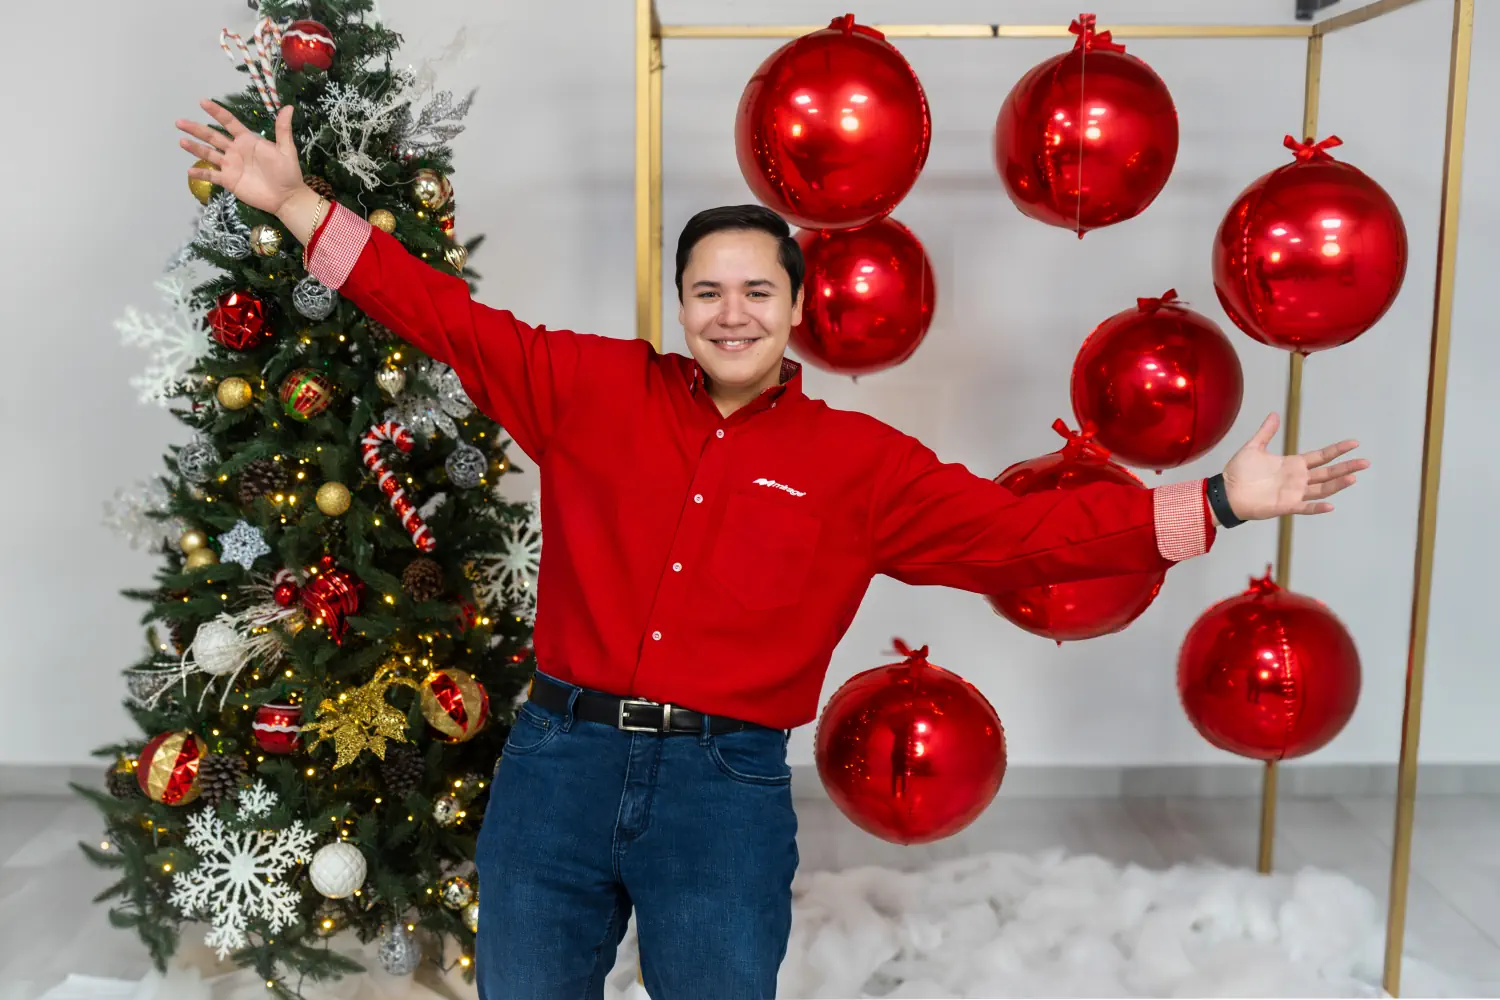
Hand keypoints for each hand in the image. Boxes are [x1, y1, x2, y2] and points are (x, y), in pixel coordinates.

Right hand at [176, 100, 306, 215]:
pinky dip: (201, 173)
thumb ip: (283, 129)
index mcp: (247, 140)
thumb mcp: (286, 149)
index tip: (203, 102)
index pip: (229, 123)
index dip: (216, 112)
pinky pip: (212, 176)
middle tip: (179, 122)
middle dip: (196, 129)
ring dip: (195, 148)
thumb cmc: (288, 172)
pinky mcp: (229, 181)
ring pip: (209, 154)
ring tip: (181, 141)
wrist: (287, 197)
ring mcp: (231, 166)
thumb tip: (289, 107)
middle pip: (212, 137)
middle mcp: (235, 151)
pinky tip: (189, 170)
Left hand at [1222, 413, 1367, 520]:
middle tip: (1365, 462)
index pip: (1321, 456)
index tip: (1354, 443)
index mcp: (1293, 464)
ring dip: (1337, 484)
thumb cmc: (1239, 472)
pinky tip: (1331, 506)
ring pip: (1322, 489)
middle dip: (1346, 467)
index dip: (1337, 450)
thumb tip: (1275, 414)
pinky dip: (1318, 507)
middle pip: (1327, 472)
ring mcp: (1293, 493)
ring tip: (1354, 477)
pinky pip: (1305, 507)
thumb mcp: (1254, 447)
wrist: (1225, 491)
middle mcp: (1297, 479)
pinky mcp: (1286, 505)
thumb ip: (1266, 432)